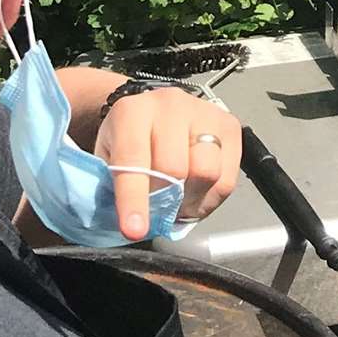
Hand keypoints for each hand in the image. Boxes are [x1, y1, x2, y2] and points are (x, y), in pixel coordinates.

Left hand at [94, 88, 242, 239]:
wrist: (154, 111)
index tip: (134, 230)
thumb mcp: (108, 158)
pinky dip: (211, 199)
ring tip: (179, 202)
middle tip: (158, 212)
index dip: (134, 199)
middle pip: (175, 168)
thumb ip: (113, 187)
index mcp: (132, 112)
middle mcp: (170, 106)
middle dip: (165, 201)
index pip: (134, 160)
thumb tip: (133, 223)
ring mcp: (204, 114)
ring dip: (191, 200)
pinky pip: (227, 179)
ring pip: (207, 172)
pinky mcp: (230, 126)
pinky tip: (196, 194)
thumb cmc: (130, 140)